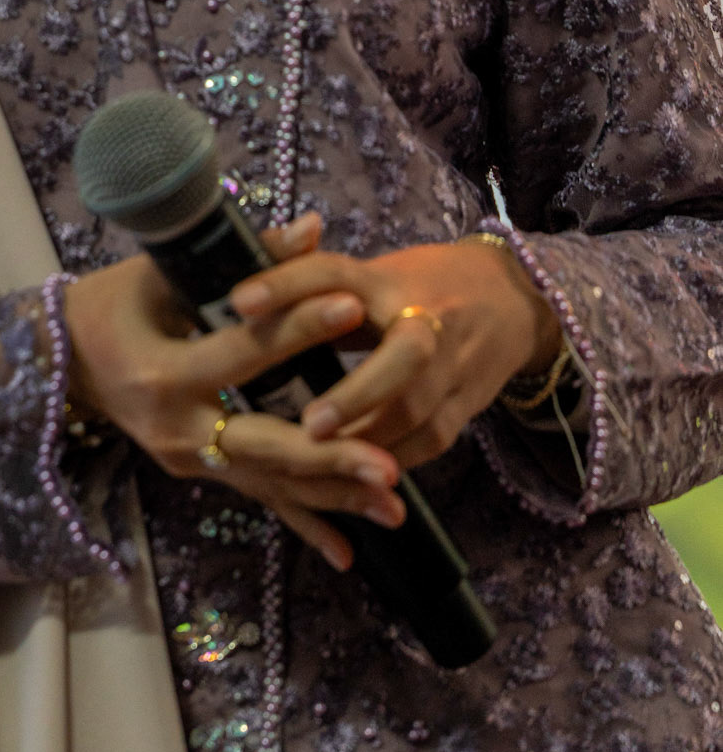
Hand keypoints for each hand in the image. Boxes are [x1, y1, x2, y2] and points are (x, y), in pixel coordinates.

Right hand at [64, 213, 407, 574]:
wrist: (60, 361)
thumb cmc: (112, 304)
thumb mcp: (163, 273)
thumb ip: (243, 253)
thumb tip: (312, 229)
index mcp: (164, 374)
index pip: (245, 351)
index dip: (300, 328)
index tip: (356, 309)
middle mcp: (177, 430)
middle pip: (264, 446)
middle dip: (330, 456)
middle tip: (390, 463)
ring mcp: (188, 462)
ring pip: (270, 483)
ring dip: (333, 494)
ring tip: (394, 502)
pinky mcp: (197, 476)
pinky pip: (258, 499)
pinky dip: (305, 522)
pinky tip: (349, 554)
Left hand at [229, 238, 562, 468]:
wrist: (513, 299)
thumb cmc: (419, 283)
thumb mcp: (370, 272)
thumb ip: (311, 284)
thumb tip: (239, 299)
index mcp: (385, 279)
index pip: (333, 273)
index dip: (287, 283)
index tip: (239, 303)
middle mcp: (425, 319)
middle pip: (403, 356)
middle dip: (357, 393)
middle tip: (309, 423)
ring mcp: (452, 367)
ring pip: (416, 411)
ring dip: (368, 439)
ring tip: (318, 458)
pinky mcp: (462, 407)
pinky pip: (426, 443)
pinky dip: (387, 461)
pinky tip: (348, 478)